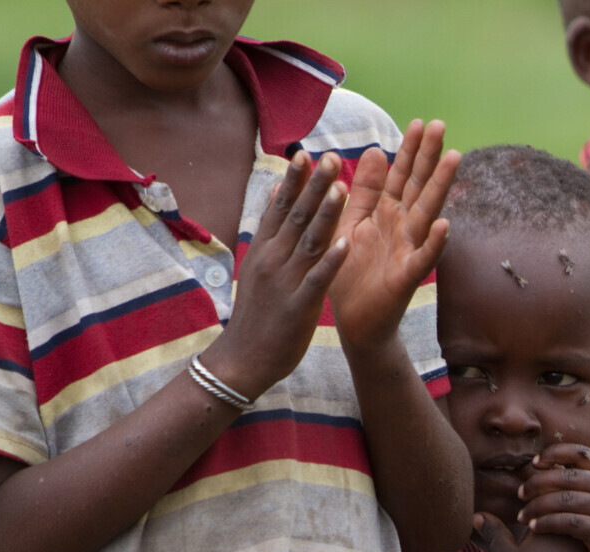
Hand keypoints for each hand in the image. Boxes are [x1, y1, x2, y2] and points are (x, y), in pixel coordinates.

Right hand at [202, 150, 349, 397]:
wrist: (242, 360)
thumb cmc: (257, 314)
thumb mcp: (257, 268)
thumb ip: (269, 233)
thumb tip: (273, 195)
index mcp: (264, 250)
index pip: (279, 208)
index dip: (293, 181)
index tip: (305, 153)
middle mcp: (272, 260)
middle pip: (295, 216)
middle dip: (312, 186)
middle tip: (328, 157)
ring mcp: (284, 281)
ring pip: (307, 241)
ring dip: (325, 213)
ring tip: (340, 187)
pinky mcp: (298, 305)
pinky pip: (318, 279)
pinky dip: (332, 261)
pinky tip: (347, 243)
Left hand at [329, 119, 460, 352]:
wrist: (354, 322)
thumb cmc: (352, 274)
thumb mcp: (351, 223)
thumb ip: (364, 190)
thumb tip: (377, 150)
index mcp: (385, 214)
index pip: (400, 175)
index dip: (410, 150)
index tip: (420, 122)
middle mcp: (402, 228)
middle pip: (418, 186)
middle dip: (429, 157)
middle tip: (441, 125)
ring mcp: (408, 251)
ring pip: (427, 213)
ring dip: (440, 186)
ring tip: (454, 158)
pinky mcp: (407, 277)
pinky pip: (424, 258)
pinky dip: (435, 242)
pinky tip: (446, 224)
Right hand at [472, 509, 589, 551]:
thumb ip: (494, 533)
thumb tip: (476, 515)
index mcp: (548, 521)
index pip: (541, 506)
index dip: (530, 515)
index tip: (524, 531)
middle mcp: (568, 528)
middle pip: (557, 516)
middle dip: (548, 525)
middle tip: (538, 550)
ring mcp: (582, 542)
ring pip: (570, 532)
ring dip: (562, 537)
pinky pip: (580, 549)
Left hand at [517, 443, 589, 551]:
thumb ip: (584, 484)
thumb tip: (550, 464)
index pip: (582, 453)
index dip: (556, 453)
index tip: (535, 463)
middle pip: (569, 476)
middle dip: (539, 482)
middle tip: (520, 492)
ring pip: (565, 499)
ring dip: (537, 506)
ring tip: (521, 515)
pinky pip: (568, 522)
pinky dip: (546, 523)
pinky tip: (533, 527)